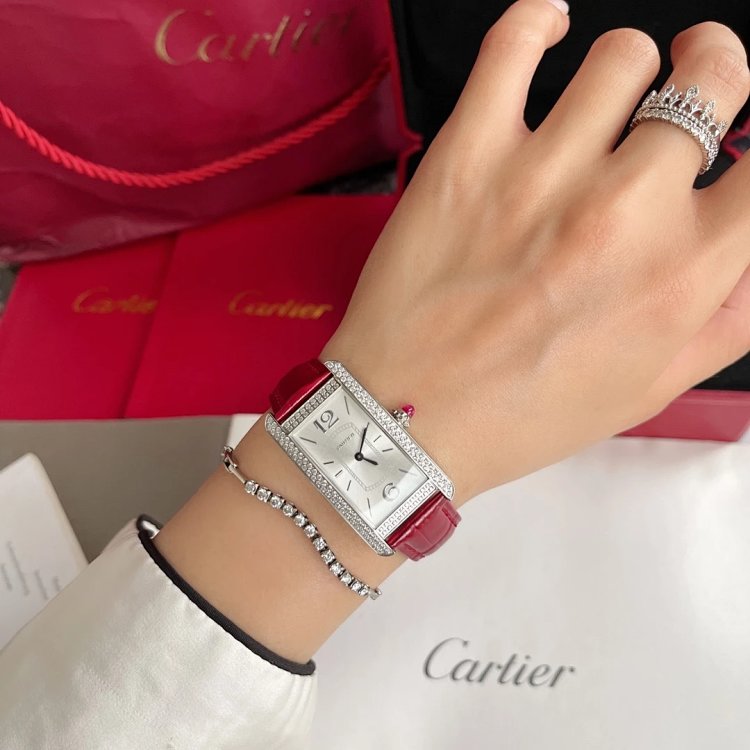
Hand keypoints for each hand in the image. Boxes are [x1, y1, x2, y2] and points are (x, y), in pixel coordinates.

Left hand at [323, 0, 749, 503]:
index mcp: (682, 273)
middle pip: (711, 77)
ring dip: (628, 67)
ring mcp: (542, 174)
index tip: (733, 143)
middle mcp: (624, 211)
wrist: (409, 420)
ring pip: (621, 56)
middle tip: (691, 84)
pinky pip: (513, 42)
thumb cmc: (520, 415)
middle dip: (713, 71)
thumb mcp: (648, 388)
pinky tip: (548, 32)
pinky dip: (538, 22)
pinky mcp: (467, 154)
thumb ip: (725, 315)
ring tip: (607, 97)